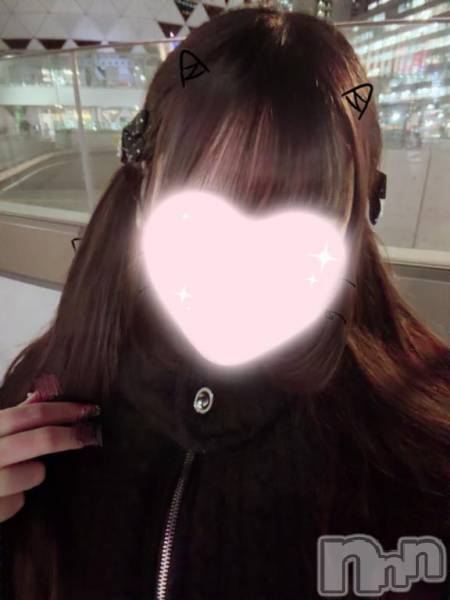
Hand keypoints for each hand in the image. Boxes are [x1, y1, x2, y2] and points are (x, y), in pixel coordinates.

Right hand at [0, 392, 101, 522]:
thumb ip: (12, 416)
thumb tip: (44, 392)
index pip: (26, 414)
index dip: (61, 410)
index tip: (89, 409)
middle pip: (37, 441)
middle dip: (69, 437)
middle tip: (90, 436)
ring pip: (31, 474)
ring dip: (35, 473)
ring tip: (26, 473)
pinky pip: (15, 504)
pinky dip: (15, 501)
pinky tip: (4, 497)